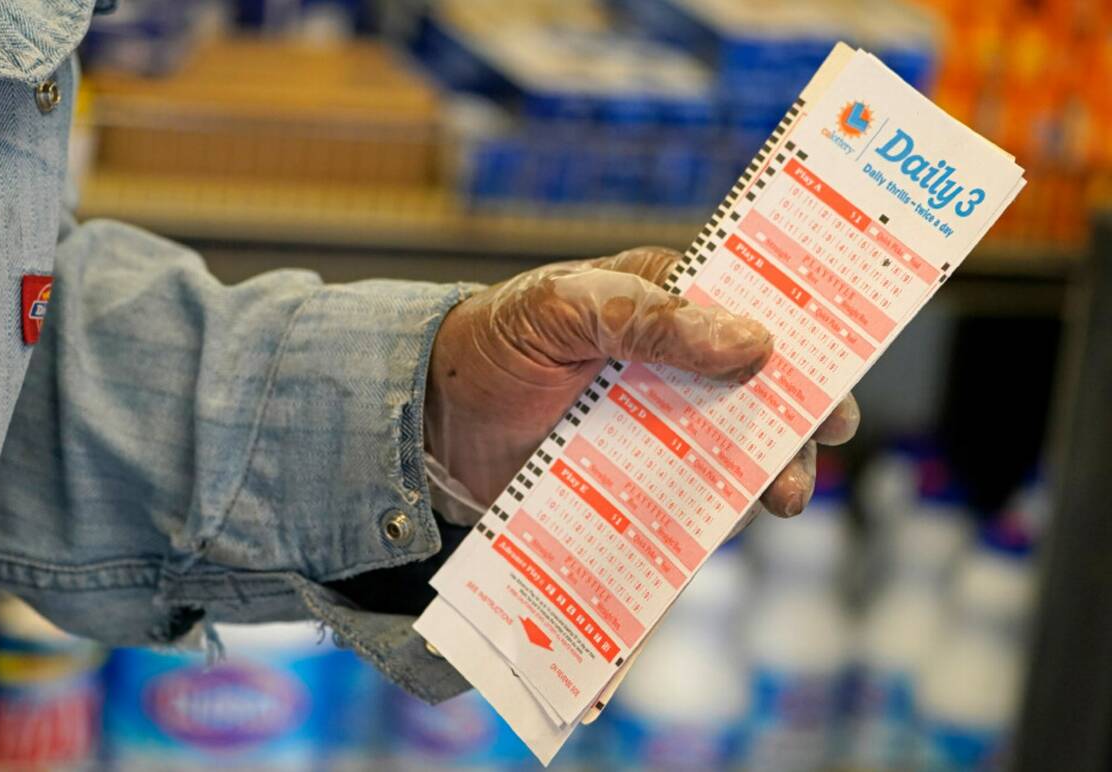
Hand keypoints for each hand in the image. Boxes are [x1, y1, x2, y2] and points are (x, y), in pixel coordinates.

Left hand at [425, 246, 859, 519]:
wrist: (435, 421)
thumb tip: (751, 342)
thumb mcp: (563, 307)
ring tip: (783, 496)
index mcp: (665, 301)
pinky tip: (730, 524)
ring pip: (737, 445)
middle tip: (827, 436)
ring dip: (770, 467)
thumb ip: (650, 316)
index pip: (749, 305)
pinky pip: (693, 495)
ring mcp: (661, 424)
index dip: (802, 328)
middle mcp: (675, 362)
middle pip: (761, 385)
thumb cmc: (497, 342)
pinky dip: (718, 512)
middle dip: (801, 411)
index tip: (841, 358)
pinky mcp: (640, 477)